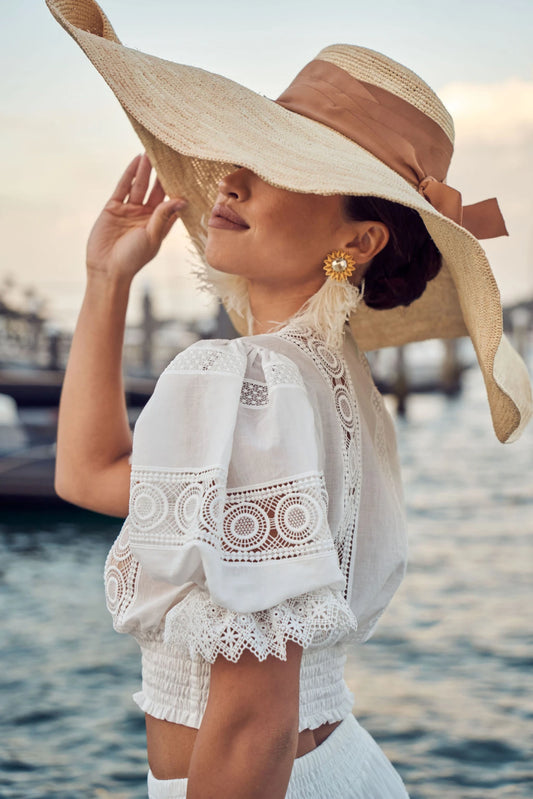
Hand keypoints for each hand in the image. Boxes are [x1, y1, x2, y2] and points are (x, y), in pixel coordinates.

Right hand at [86, 153, 186, 280]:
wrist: (107, 268)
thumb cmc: (133, 258)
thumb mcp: (152, 236)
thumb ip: (163, 216)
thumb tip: (182, 200)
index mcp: (159, 224)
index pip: (170, 202)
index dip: (177, 188)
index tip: (187, 173)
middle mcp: (146, 216)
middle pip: (155, 190)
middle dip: (161, 175)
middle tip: (169, 157)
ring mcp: (129, 210)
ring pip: (140, 186)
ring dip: (145, 171)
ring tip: (152, 153)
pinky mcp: (113, 208)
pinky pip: (123, 187)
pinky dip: (130, 174)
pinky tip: (136, 161)